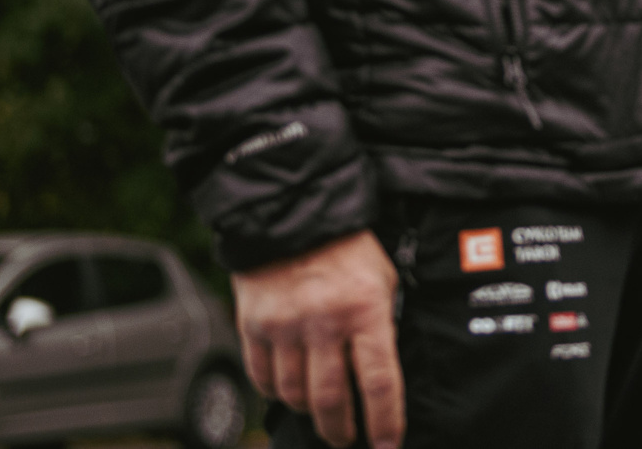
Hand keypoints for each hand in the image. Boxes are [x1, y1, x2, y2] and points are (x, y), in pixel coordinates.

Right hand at [233, 231, 403, 448]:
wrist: (295, 215)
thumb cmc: (350, 249)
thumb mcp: (385, 279)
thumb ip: (384, 324)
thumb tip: (382, 374)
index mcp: (366, 310)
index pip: (380, 382)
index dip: (385, 421)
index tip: (388, 446)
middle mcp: (324, 322)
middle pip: (332, 400)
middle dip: (342, 430)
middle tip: (349, 440)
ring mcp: (284, 327)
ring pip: (295, 395)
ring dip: (310, 413)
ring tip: (323, 418)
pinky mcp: (253, 326)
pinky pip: (263, 377)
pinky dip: (277, 393)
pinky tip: (290, 393)